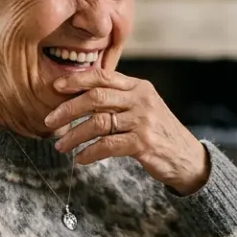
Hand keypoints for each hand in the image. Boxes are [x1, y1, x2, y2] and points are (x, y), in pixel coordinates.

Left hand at [45, 69, 209, 194]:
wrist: (187, 158)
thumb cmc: (159, 133)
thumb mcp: (144, 107)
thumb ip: (120, 98)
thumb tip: (82, 96)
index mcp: (139, 87)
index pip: (102, 77)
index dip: (76, 80)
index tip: (56, 88)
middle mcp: (141, 99)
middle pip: (95, 98)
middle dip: (67, 109)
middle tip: (49, 121)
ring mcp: (143, 121)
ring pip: (98, 123)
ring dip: (74, 136)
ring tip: (60, 146)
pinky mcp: (143, 143)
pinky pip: (107, 145)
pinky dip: (89, 153)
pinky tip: (80, 158)